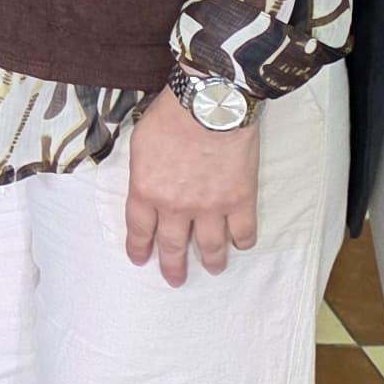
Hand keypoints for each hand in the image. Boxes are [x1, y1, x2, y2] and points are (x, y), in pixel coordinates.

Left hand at [122, 94, 259, 286]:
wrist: (210, 105)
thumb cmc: (172, 115)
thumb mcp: (140, 142)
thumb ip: (142, 171)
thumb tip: (144, 184)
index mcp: (147, 191)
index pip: (139, 230)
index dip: (139, 248)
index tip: (140, 259)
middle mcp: (176, 207)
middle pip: (172, 246)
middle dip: (172, 267)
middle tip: (174, 279)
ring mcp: (210, 207)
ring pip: (210, 247)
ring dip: (212, 261)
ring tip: (213, 269)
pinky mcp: (240, 201)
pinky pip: (244, 233)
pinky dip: (243, 241)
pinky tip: (241, 244)